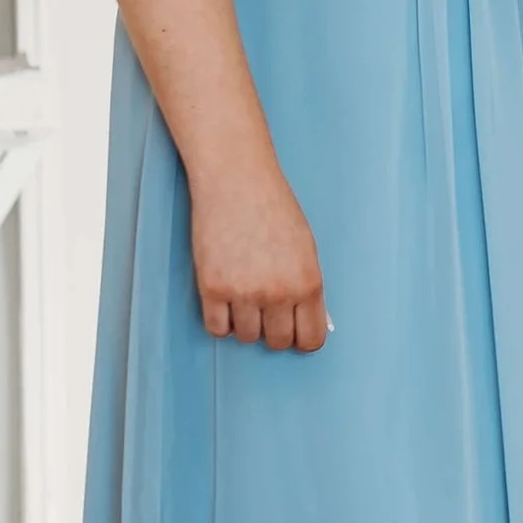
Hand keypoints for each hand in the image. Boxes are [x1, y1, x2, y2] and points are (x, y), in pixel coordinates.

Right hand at [190, 163, 327, 350]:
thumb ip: (306, 286)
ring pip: (247, 337)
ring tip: (243, 297)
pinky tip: (224, 301)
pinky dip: (221, 321)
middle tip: (266, 312)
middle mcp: (278, 293)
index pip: (310, 338)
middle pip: (277, 341)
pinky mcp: (211, 288)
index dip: (302, 340)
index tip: (293, 334)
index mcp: (308, 283)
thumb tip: (306, 321)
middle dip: (273, 331)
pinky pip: (216, 328)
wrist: (237, 181)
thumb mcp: (305, 248)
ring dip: (246, 324)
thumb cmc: (274, 208)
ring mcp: (243, 293)